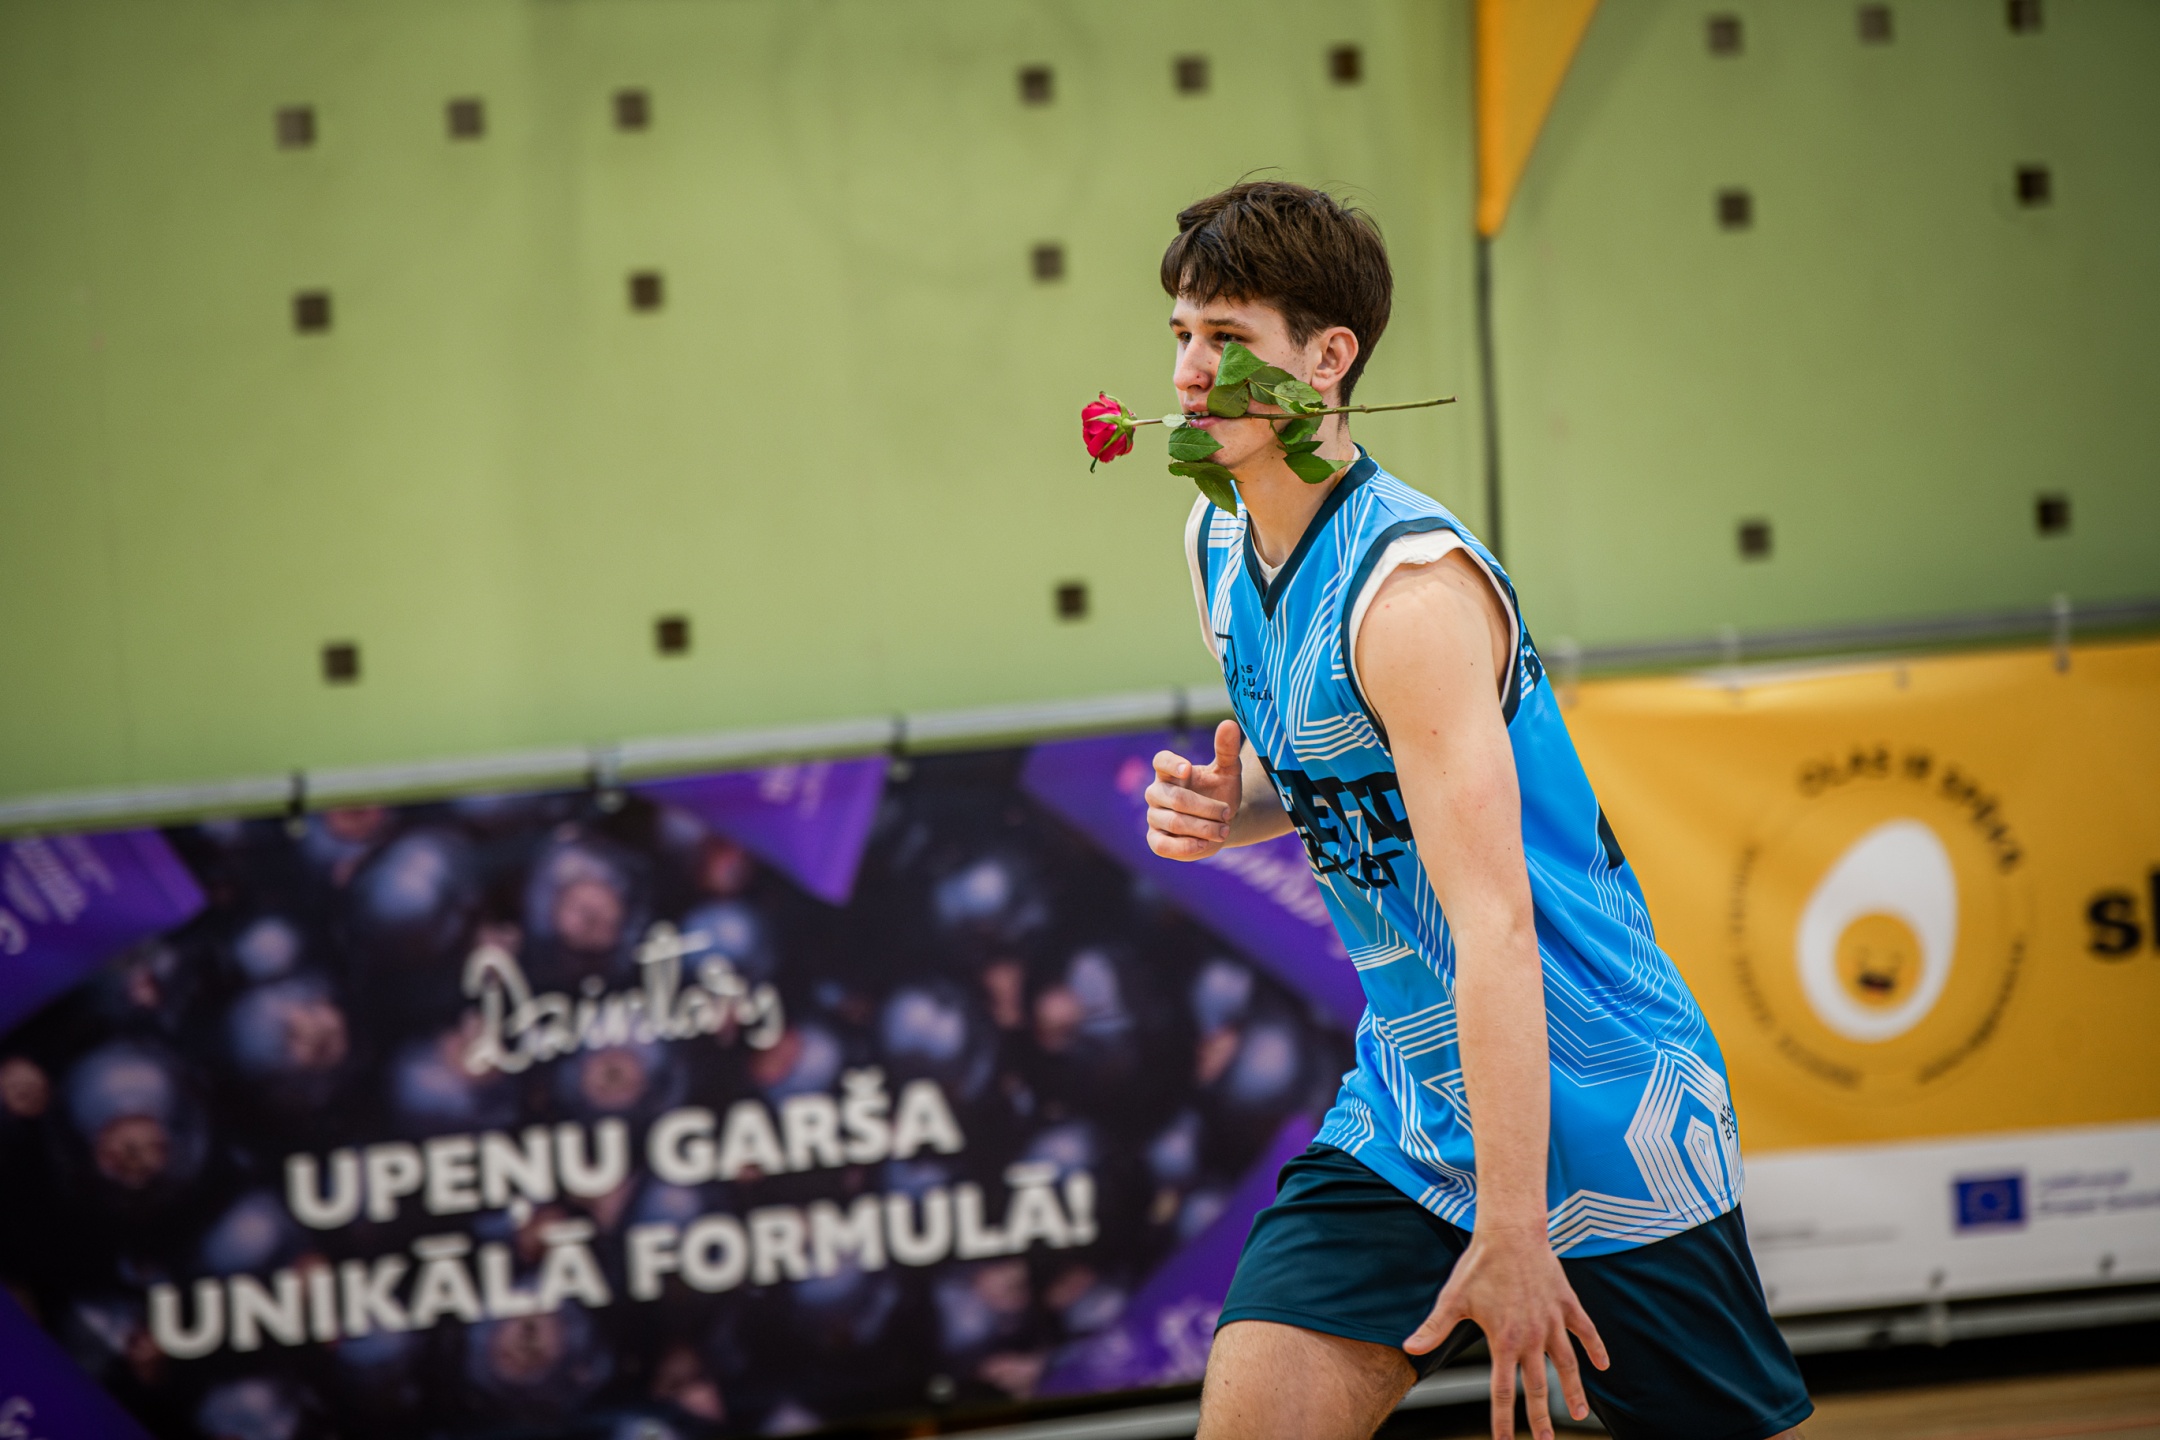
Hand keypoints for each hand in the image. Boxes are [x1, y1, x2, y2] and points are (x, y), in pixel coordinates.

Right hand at [1144, 720, 1244, 860]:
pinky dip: (1185, 846)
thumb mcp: (1229, 771)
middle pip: (1174, 798)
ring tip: (1224, 830)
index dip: (1171, 764)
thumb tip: (1228, 723)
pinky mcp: (1156, 840)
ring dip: (1203, 827)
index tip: (1188, 768)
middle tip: (1228, 813)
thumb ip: (1226, 749)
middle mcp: (1157, 793)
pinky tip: (1204, 844)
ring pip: (1174, 822)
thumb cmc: (1221, 792)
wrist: (1224, 822)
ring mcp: (1155, 817)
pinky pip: (1163, 846)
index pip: (1160, 762)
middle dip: (1205, 808)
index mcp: (1170, 772)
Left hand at [1404, 1230, 1608, 1439]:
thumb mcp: (1453, 1298)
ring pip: (1568, 1364)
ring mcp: (1553, 1321)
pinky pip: (1586, 1331)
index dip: (1502, 1419)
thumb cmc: (1479, 1264)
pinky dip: (1596, 1348)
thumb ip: (1435, 1328)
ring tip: (1581, 1414)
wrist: (1510, 1232)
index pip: (1502, 1390)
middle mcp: (1532, 1337)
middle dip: (1541, 1418)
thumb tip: (1410, 1348)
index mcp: (1504, 1340)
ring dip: (1574, 1391)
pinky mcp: (1567, 1304)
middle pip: (1539, 1386)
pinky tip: (1604, 1366)